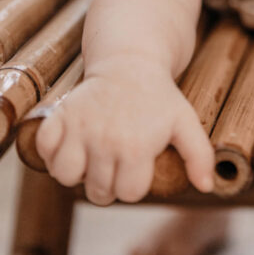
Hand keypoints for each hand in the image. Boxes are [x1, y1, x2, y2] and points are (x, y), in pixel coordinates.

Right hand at [35, 56, 215, 204]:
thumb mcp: (185, 121)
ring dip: (78, 171)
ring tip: (92, 155)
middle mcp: (106, 142)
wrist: (130, 61)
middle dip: (108, 182)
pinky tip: (70, 143)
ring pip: (66, 177)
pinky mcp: (60, 116)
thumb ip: (199, 155)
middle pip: (98, 192)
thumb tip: (208, 187)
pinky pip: (44, 149)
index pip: (130, 193)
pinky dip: (51, 151)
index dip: (135, 183)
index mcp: (137, 148)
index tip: (138, 163)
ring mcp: (80, 129)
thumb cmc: (158, 96)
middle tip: (117, 158)